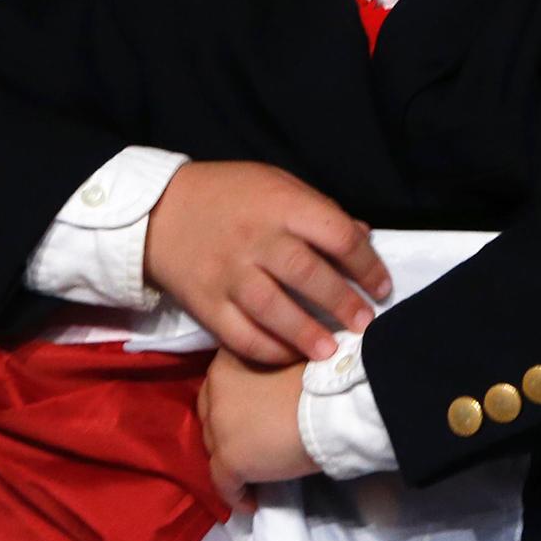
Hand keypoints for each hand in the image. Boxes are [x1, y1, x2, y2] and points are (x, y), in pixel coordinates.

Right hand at [143, 161, 391, 364]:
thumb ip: (319, 212)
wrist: (159, 210)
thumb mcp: (278, 185)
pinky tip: (289, 356)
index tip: (382, 287)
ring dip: (306, 334)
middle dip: (342, 302)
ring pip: (272, 309)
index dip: (366, 263)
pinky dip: (266, 349)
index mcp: (281, 206)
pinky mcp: (204, 303)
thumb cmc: (230, 195)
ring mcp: (227, 273)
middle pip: (306, 273)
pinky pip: (238, 335)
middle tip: (365, 323)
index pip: (335, 234)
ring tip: (331, 350)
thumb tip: (363, 236)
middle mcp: (256, 239)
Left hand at [197, 346, 317, 507]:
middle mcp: (214, 392)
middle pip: (211, 420)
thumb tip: (270, 389)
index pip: (216, 389)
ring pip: (215, 452)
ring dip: (232, 462)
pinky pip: (224, 486)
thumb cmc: (321, 378)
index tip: (251, 418)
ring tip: (254, 474)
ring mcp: (219, 428)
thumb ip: (265, 371)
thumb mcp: (284, 360)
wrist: (334, 406)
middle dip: (228, 434)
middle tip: (252, 445)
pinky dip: (236, 495)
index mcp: (227, 362)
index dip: (232, 406)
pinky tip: (252, 501)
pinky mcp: (229, 460)